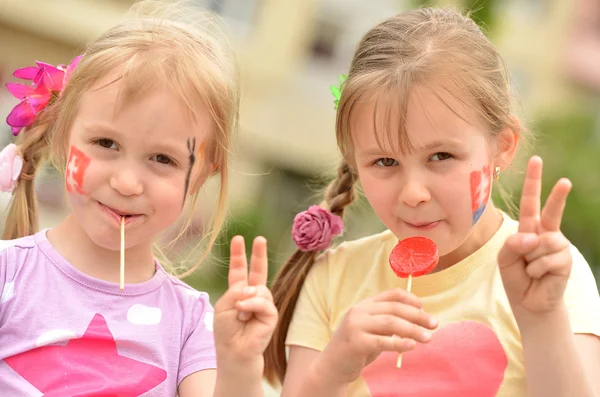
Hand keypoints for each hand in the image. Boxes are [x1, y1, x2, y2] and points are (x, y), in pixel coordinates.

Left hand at [213, 236, 277, 364]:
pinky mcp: (271, 315)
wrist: (234, 353)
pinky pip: (264, 302)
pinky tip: (246, 314)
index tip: (238, 239)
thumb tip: (254, 288)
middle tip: (260, 238)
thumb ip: (237, 291)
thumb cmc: (225, 332)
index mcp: (238, 292)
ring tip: (240, 313)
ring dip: (247, 299)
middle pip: (257, 271)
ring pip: (260, 289)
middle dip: (259, 254)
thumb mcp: (224, 305)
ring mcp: (263, 305)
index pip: (238, 270)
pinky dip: (253, 305)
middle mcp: (252, 296)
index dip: (238, 255)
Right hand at [318, 288, 437, 384]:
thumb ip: (389, 324)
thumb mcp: (373, 331)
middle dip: (418, 316)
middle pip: (395, 308)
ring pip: (390, 323)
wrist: (332, 365)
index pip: (392, 294)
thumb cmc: (357, 348)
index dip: (411, 299)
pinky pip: (382, 341)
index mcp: (365, 305)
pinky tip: (411, 346)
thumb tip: (418, 321)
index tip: (424, 308)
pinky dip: (399, 343)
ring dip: (413, 329)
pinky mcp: (355, 342)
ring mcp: (355, 325)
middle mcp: (359, 311)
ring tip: (428, 337)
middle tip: (434, 324)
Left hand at [498, 156, 572, 320]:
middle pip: (551, 211)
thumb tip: (533, 238)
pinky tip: (540, 276)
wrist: (529, 303)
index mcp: (529, 228)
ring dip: (531, 260)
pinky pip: (547, 259)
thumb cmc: (516, 277)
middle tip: (565, 180)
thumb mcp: (505, 258)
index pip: (531, 202)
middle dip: (558, 195)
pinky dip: (537, 270)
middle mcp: (546, 234)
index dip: (534, 182)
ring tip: (532, 269)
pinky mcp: (566, 260)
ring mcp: (558, 246)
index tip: (537, 160)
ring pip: (542, 243)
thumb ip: (513, 244)